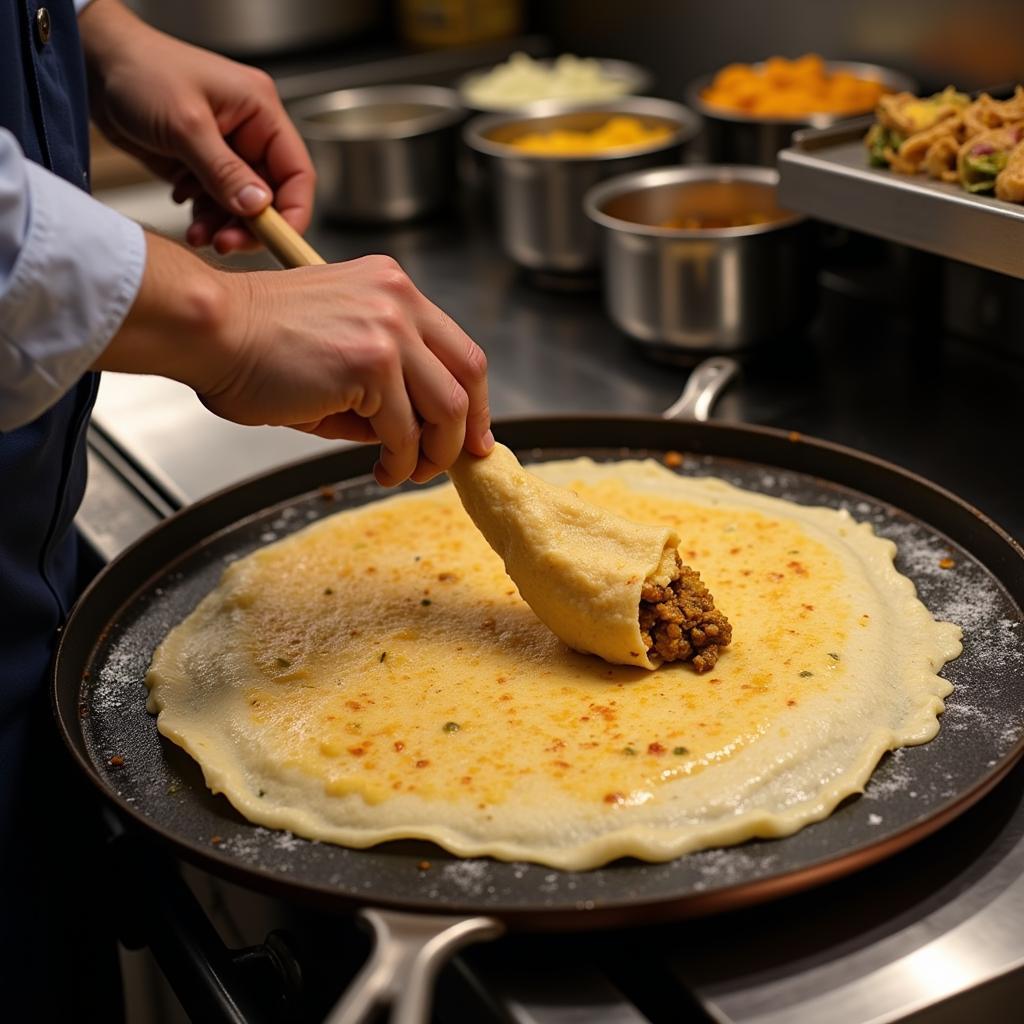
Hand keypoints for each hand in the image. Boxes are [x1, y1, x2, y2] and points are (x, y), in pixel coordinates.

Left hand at [79, 0, 313, 253]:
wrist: (93, 65)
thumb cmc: (140, 72)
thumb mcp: (186, 125)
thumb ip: (224, 171)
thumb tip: (258, 208)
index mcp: (261, 113)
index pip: (297, 173)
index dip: (293, 212)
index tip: (276, 241)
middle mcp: (250, 133)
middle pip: (271, 196)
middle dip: (249, 225)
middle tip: (225, 243)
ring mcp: (227, 150)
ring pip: (242, 204)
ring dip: (223, 225)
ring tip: (198, 235)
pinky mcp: (202, 164)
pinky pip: (216, 202)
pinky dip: (204, 215)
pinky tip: (185, 210)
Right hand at [94, 237, 492, 484]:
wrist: (208, 330)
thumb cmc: (254, 344)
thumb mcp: (337, 351)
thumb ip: (384, 383)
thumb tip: (415, 433)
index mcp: (392, 288)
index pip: (458, 347)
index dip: (474, 397)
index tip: (473, 432)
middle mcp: (399, 300)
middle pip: (471, 372)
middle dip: (470, 428)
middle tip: (456, 461)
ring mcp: (390, 329)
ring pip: (448, 408)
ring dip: (434, 452)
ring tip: (407, 471)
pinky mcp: (372, 362)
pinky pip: (405, 430)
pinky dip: (400, 461)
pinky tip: (383, 471)